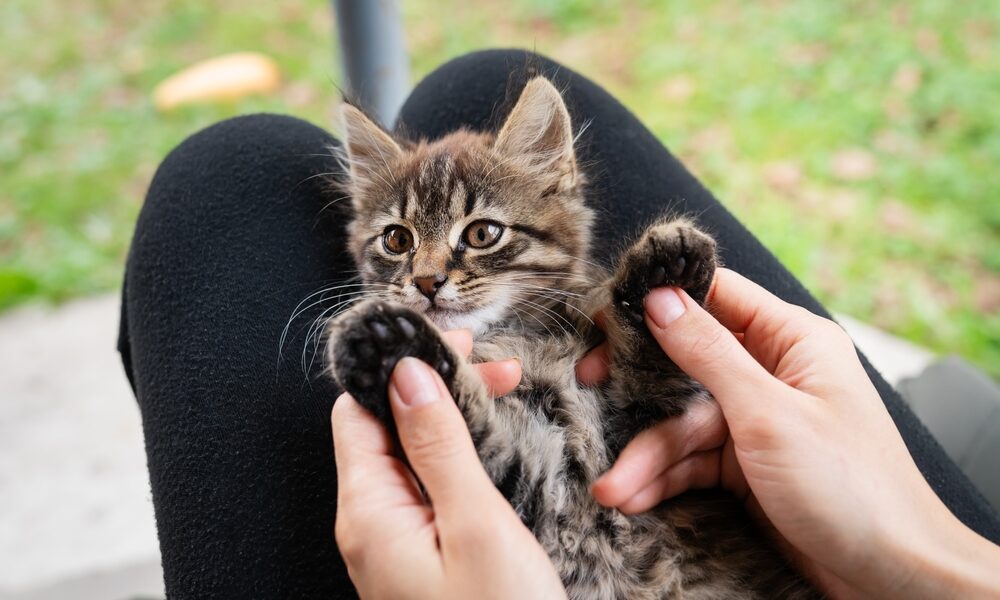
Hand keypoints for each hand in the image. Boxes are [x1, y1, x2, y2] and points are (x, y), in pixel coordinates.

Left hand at [331, 330, 566, 599]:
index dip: (401, 368)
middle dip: (435, 387)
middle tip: (497, 370)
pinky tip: (489, 445)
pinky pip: (426, 489)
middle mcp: (369, 525)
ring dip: (449, 418)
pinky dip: (456, 456)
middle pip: (383, 429)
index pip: (359, 412)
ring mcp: (393, 544)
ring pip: (408, 457)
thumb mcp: (475, 525)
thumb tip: (408, 374)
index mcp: (368, 512)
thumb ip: (438, 446)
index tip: (457, 345)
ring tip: (501, 394)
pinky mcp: (420, 557)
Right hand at [581, 269, 999, 597]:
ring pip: (683, 423)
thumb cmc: (852, 488)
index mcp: (792, 341)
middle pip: (687, 363)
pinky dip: (663, 480)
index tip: (609, 310)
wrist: (892, 578)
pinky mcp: (747, 466)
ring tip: (613, 489)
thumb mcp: (769, 414)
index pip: (716, 296)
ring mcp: (757, 421)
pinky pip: (692, 462)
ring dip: (646, 455)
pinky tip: (632, 498)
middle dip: (639, 388)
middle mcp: (773, 373)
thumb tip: (659, 297)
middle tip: (587, 385)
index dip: (662, 298)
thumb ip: (709, 353)